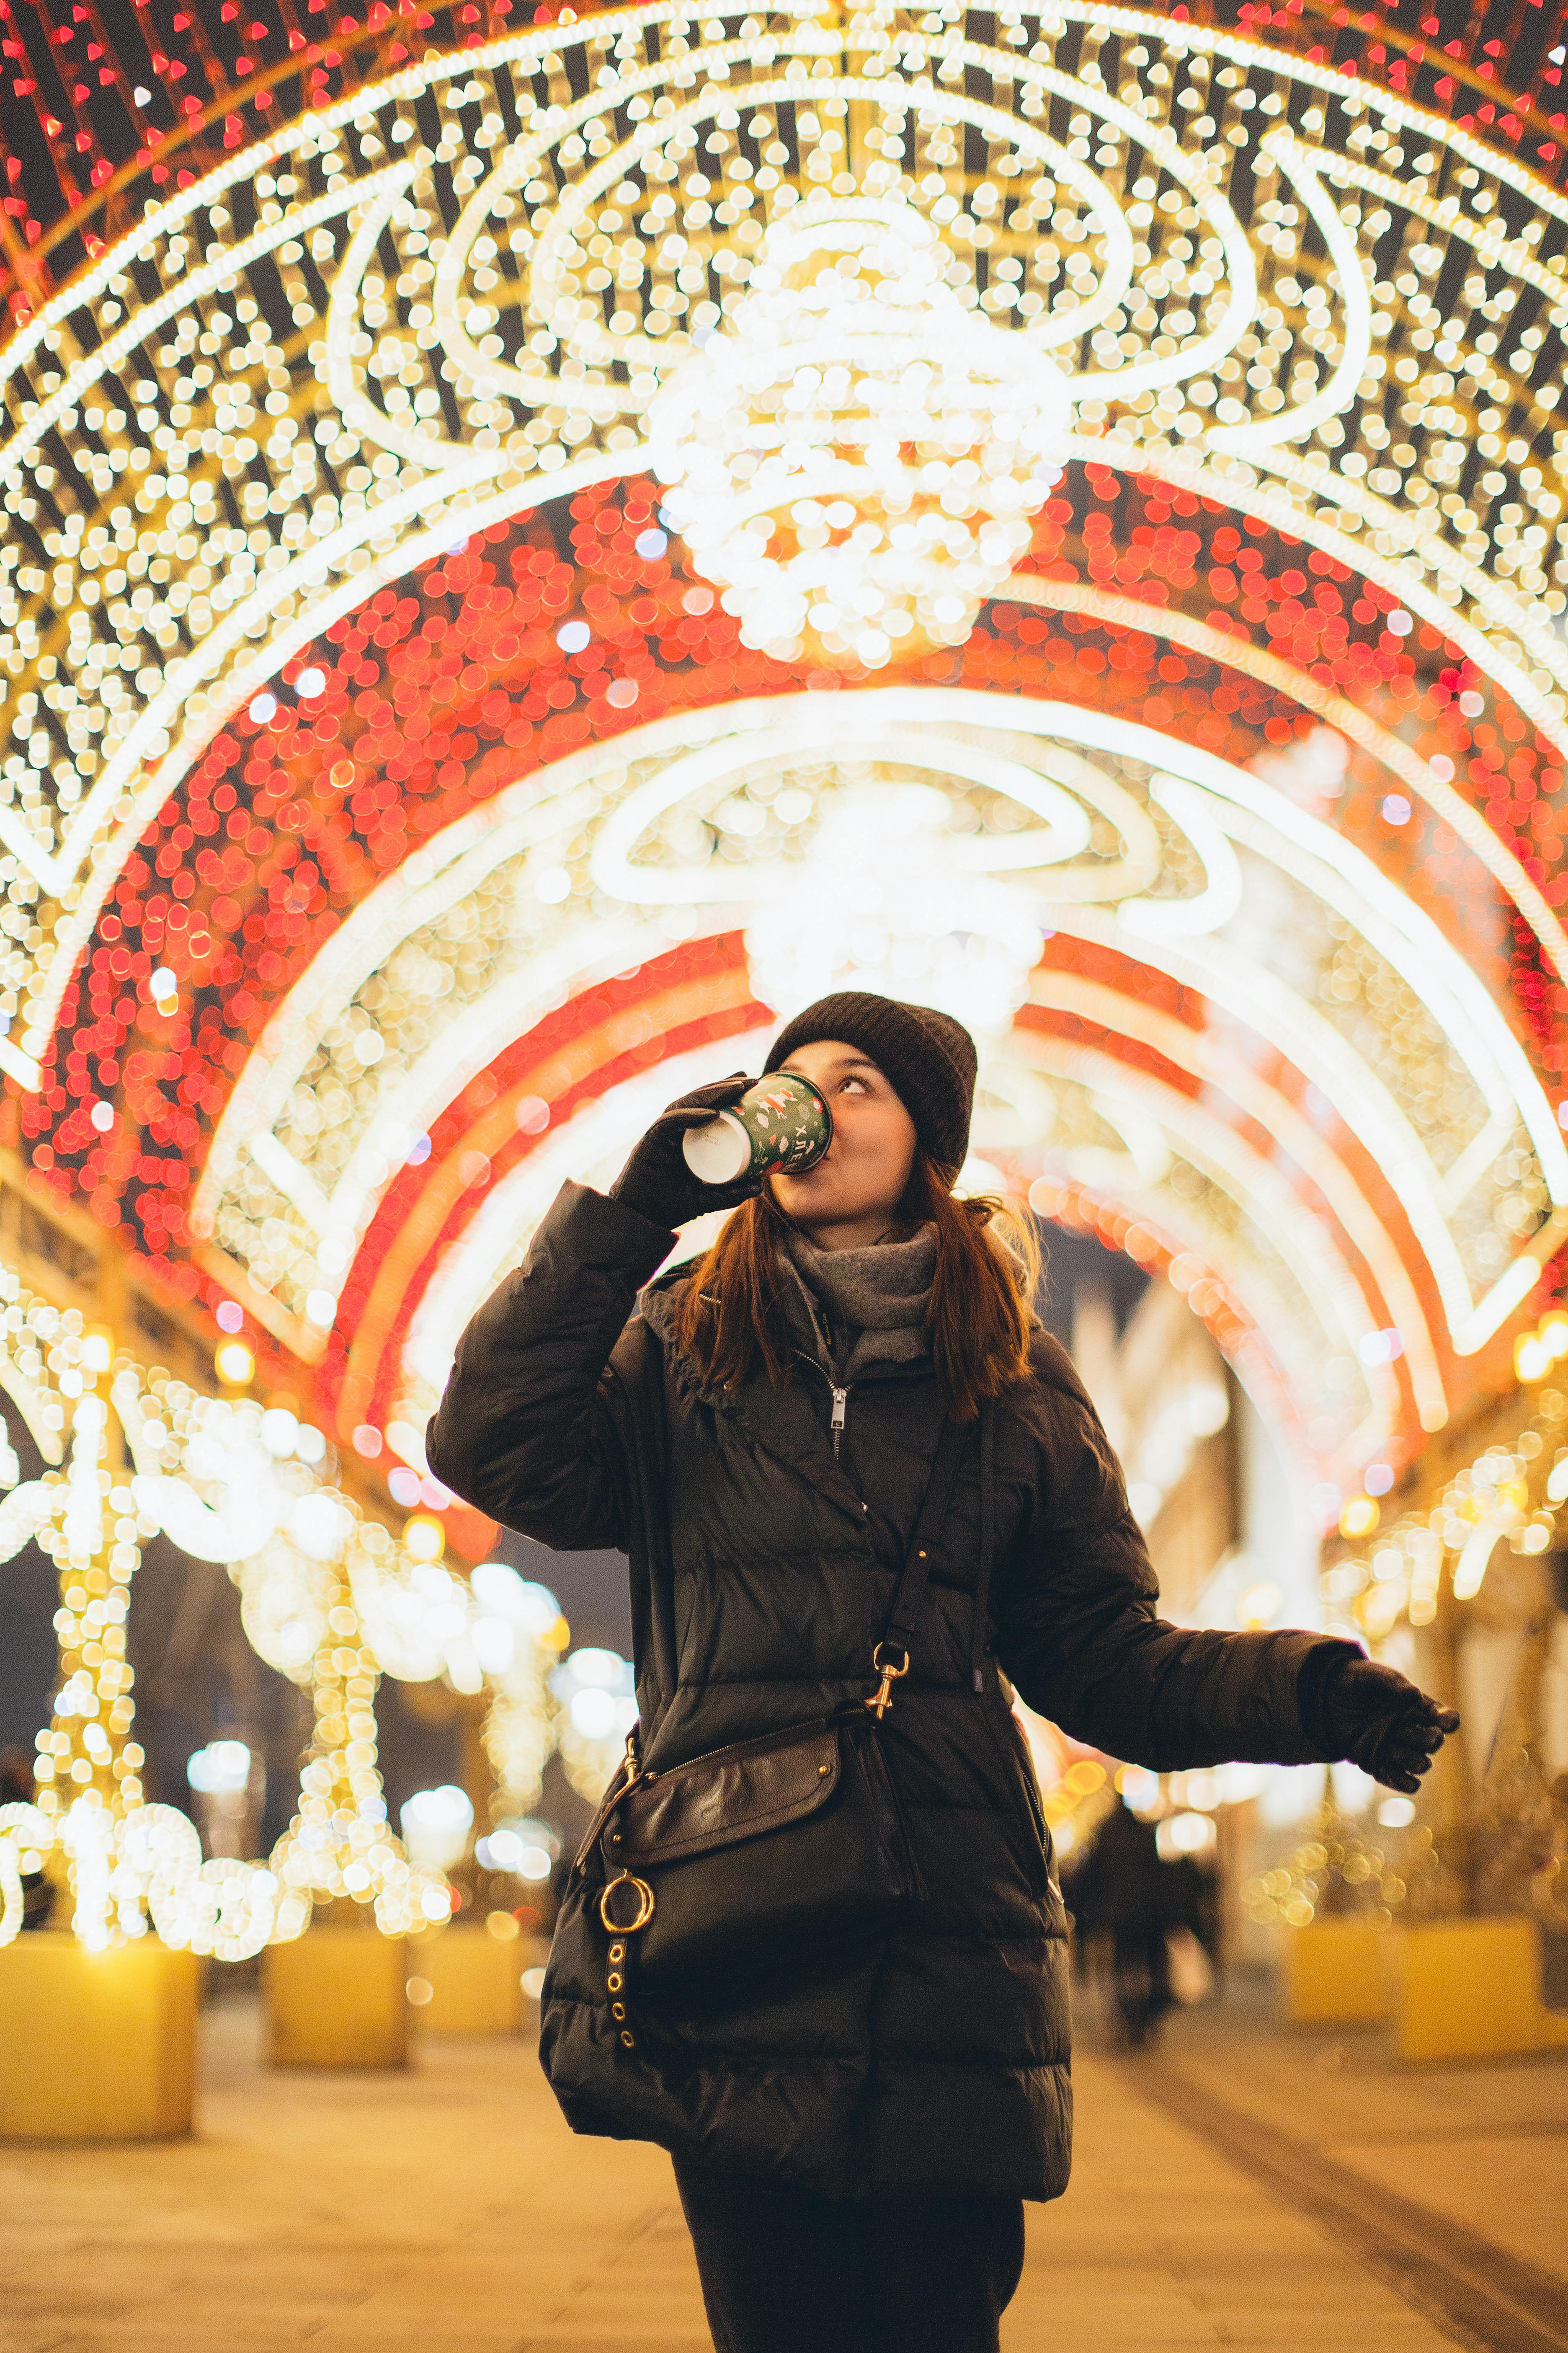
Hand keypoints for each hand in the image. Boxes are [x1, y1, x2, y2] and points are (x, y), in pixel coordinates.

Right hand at [608, 1074, 758, 1230]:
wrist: (640, 1221)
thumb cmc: (668, 1207)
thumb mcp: (707, 1199)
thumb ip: (731, 1193)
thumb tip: (760, 1185)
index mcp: (684, 1138)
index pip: (706, 1107)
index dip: (726, 1093)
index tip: (752, 1085)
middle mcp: (672, 1131)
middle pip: (698, 1100)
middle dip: (724, 1086)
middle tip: (750, 1078)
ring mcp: (660, 1134)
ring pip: (686, 1105)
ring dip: (712, 1093)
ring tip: (738, 1087)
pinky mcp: (649, 1142)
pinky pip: (670, 1123)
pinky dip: (690, 1115)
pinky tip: (711, 1112)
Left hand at [1318, 1657, 1459, 1793]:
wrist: (1322, 1696)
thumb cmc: (1353, 1681)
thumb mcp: (1369, 1674)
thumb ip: (1391, 1681)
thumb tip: (1415, 1694)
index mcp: (1414, 1707)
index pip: (1441, 1716)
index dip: (1447, 1720)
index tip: (1447, 1721)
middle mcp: (1409, 1729)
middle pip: (1431, 1741)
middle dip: (1431, 1741)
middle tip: (1430, 1738)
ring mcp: (1393, 1748)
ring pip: (1417, 1763)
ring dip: (1416, 1761)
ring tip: (1406, 1754)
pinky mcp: (1376, 1762)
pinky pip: (1396, 1778)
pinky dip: (1404, 1782)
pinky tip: (1410, 1782)